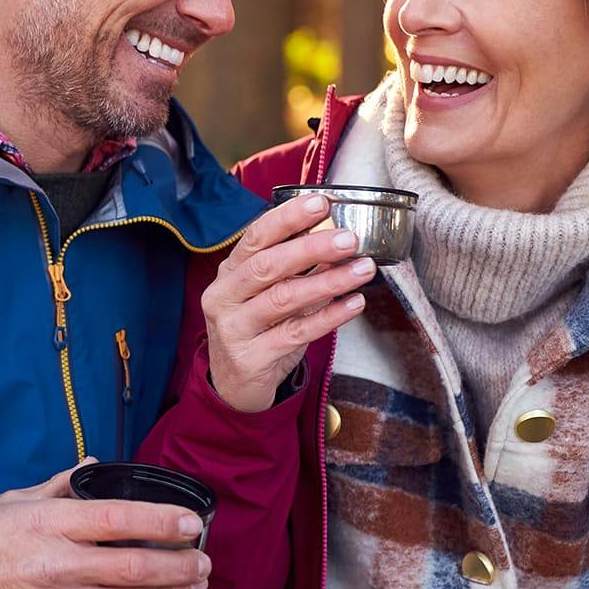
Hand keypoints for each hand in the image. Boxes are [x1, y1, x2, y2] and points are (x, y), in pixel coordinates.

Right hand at [0, 465, 211, 588]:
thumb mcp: (15, 501)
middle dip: (180, 565)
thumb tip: (93, 465)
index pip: (118, 518)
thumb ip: (60, 485)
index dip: (162, 520)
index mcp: (51, 523)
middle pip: (135, 566)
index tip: (192, 523)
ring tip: (197, 587)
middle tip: (205, 562)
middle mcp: (60, 564)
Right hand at [204, 192, 373, 412]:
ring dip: (329, 281)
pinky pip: (296, 333)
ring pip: (284, 298)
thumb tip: (337, 236)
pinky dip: (329, 316)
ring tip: (363, 269)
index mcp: (229, 273)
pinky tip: (355, 303)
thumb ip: (294, 269)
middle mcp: (224, 297)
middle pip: (268, 265)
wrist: (233, 387)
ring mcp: (234, 328)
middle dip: (311, 247)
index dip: (287, 217)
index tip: (321, 201)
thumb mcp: (267, 294)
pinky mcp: (251, 358)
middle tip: (349, 238)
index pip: (255, 237)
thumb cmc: (257, 331)